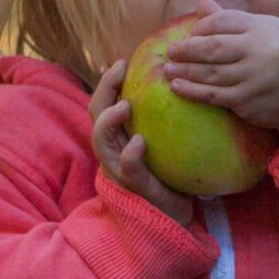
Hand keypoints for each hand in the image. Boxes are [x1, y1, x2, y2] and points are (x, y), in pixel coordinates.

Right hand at [90, 57, 196, 226]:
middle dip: (104, 90)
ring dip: (109, 121)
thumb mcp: (164, 142)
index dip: (107, 83)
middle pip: (95, 115)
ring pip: (101, 141)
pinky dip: (129, 155)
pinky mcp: (135, 187)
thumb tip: (183, 84)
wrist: (173, 216)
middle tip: (120, 70)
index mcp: (117, 138)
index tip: (122, 62)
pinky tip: (138, 143)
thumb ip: (163, 120)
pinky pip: (126, 169)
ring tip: (125, 106)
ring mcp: (120, 170)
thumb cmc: (170, 176)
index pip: (102, 105)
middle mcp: (112, 152)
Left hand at [161, 4, 278, 136]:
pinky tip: (178, 88)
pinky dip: (194, 92)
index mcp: (263, 29)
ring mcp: (253, 79)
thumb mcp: (268, 31)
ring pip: (210, 73)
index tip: (191, 34)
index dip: (202, 27)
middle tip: (170, 51)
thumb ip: (234, 21)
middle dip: (187, 49)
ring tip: (168, 70)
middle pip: (213, 47)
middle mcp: (259, 52)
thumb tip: (202, 5)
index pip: (223, 21)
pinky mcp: (249, 102)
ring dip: (185, 71)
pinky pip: (215, 96)